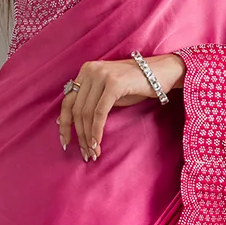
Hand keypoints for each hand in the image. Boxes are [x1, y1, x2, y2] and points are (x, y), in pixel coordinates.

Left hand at [58, 54, 184, 161]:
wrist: (161, 73)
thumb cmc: (136, 85)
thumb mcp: (108, 92)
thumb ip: (89, 102)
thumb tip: (64, 121)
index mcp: (86, 70)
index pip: (68, 101)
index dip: (65, 124)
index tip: (65, 142)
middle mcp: (91, 70)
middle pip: (76, 109)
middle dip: (79, 135)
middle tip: (84, 153)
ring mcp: (101, 75)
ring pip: (87, 113)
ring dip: (88, 137)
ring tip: (92, 152)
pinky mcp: (113, 84)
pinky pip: (99, 113)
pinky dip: (97, 131)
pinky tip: (97, 143)